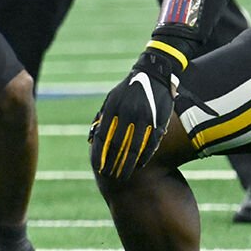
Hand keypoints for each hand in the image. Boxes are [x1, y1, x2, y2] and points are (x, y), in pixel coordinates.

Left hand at [89, 48, 177, 181]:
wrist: (154, 73)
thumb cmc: (127, 89)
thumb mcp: (111, 99)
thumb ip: (101, 118)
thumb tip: (91, 139)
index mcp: (113, 109)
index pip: (103, 137)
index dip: (100, 154)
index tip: (98, 167)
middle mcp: (127, 114)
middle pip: (118, 146)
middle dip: (113, 164)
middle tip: (110, 176)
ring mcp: (144, 118)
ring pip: (135, 147)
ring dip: (129, 164)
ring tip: (124, 176)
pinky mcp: (159, 121)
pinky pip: (151, 144)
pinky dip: (145, 157)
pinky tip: (139, 165)